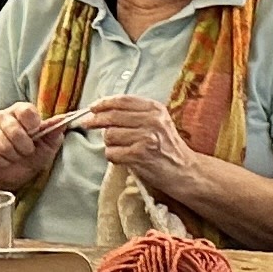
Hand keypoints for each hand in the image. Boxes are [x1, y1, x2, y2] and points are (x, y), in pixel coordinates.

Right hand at [0, 103, 65, 195]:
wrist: (18, 172)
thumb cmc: (34, 154)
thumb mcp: (49, 145)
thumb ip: (55, 131)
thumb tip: (63, 120)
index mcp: (21, 111)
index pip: (25, 110)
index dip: (32, 124)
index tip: (36, 134)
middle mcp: (4, 116)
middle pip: (12, 128)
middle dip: (24, 146)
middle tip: (28, 151)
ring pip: (1, 143)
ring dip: (13, 156)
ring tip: (17, 157)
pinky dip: (2, 162)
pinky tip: (6, 162)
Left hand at [81, 95, 200, 194]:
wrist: (184, 171)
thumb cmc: (168, 147)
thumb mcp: (159, 122)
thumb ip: (137, 114)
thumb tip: (103, 110)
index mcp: (155, 109)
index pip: (123, 101)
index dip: (104, 103)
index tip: (93, 107)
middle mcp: (152, 121)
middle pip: (113, 116)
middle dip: (96, 120)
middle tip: (87, 123)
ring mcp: (146, 138)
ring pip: (110, 136)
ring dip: (109, 143)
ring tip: (120, 148)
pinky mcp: (139, 155)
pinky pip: (112, 153)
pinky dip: (113, 157)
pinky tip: (122, 158)